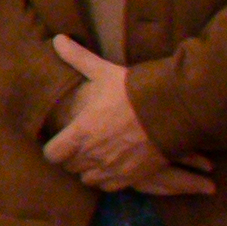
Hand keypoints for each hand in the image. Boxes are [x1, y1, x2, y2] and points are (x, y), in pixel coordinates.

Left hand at [40, 37, 214, 196]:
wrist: (174, 110)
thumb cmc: (135, 91)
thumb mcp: (104, 72)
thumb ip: (77, 58)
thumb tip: (57, 39)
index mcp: (80, 132)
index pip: (52, 154)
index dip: (54, 148)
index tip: (60, 140)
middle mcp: (93, 154)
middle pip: (70, 167)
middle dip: (72, 157)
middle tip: (80, 145)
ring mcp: (113, 167)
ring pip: (88, 179)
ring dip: (89, 169)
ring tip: (96, 155)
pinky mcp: (132, 176)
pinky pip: (109, 186)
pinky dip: (108, 179)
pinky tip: (112, 165)